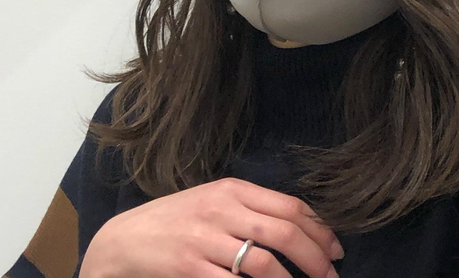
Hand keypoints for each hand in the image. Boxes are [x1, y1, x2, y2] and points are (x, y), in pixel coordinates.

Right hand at [79, 177, 342, 277]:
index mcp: (232, 189)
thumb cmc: (175, 222)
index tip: (336, 250)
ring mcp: (204, 239)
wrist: (123, 241)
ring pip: (263, 262)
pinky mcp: (189, 267)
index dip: (320, 230)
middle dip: (315, 257)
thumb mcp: (213, 202)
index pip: (290, 206)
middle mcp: (221, 209)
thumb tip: (301, 225)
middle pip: (284, 232)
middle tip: (330, 275)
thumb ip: (252, 209)